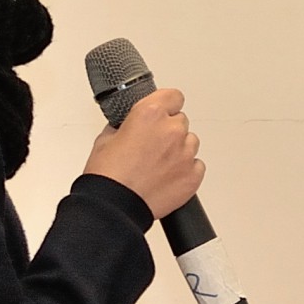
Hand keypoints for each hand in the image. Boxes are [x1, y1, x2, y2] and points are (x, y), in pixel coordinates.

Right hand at [83, 88, 205, 218]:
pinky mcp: (193, 175)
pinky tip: (168, 177)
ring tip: (159, 164)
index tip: (163, 111)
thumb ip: (125, 125)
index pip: (173, 96)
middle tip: (152, 146)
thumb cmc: (108, 177)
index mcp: (150, 114)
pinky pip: (197, 165)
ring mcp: (185, 153)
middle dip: (168, 131)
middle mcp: (172, 130)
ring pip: (190, 142)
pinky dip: (186, 170)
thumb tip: (129, 126)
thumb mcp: (106, 138)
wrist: (115, 207)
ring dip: (178, 150)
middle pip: (181, 121)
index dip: (167, 105)